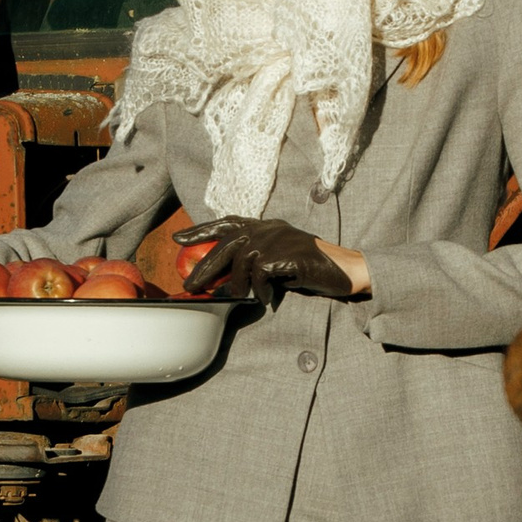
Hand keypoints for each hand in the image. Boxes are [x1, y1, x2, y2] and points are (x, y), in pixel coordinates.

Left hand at [175, 215, 359, 303]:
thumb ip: (254, 262)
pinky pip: (261, 273)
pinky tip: (266, 298)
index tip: (178, 240)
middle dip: (205, 267)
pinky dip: (260, 289)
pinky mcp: (287, 254)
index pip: (227, 222)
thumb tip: (226, 281)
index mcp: (265, 225)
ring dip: (236, 284)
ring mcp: (278, 239)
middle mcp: (269, 228)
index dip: (201, 230)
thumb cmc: (310, 268)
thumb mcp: (278, 260)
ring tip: (235, 298)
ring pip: (241, 261)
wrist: (344, 270)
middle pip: (226, 244)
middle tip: (189, 286)